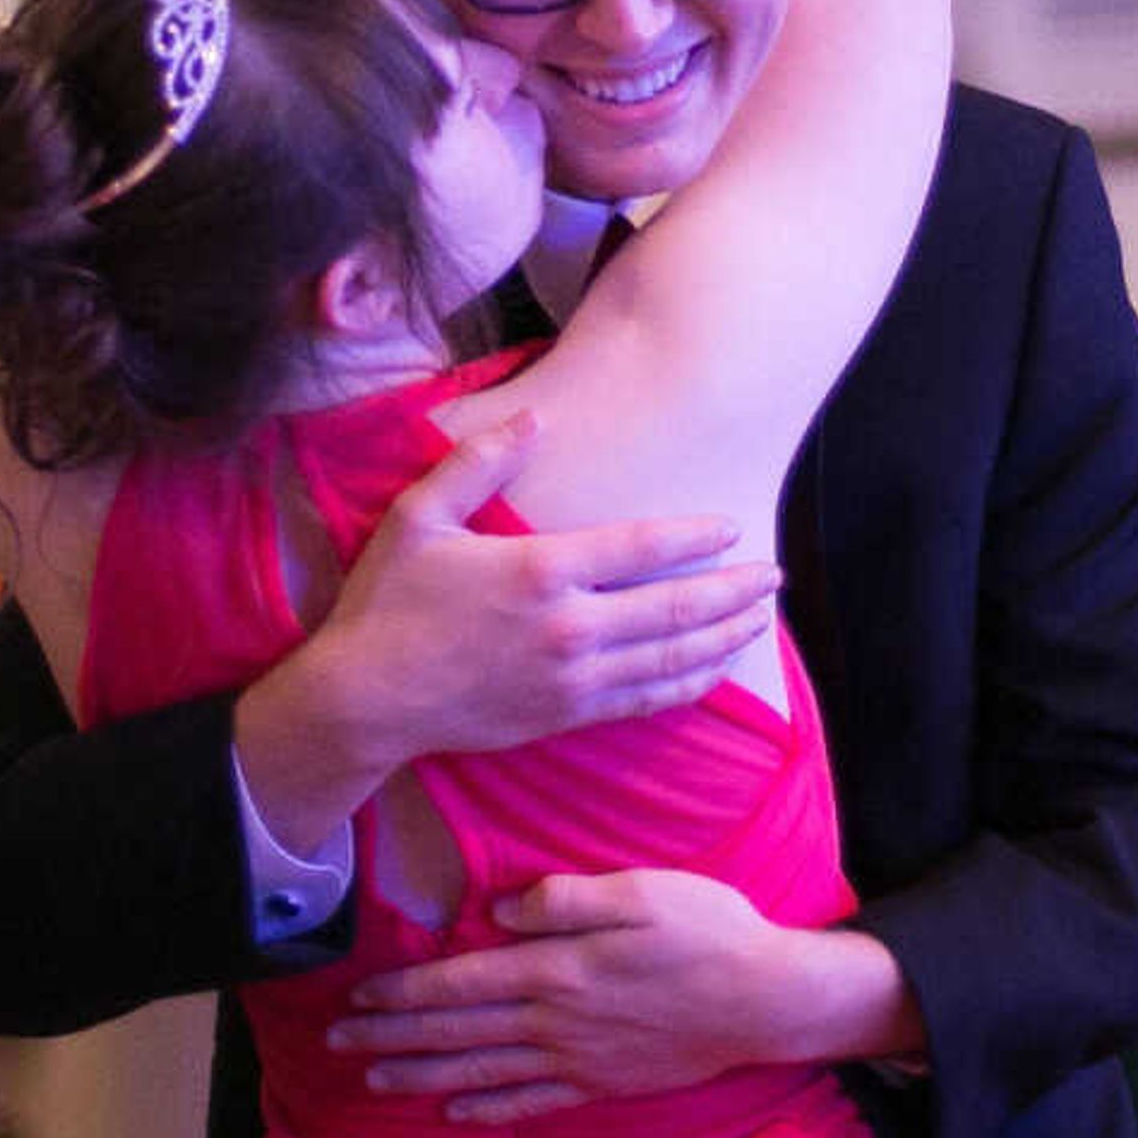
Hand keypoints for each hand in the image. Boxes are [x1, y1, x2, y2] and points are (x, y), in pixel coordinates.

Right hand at [252, 412, 776, 785]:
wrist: (364, 699)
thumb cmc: (386, 602)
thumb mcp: (419, 517)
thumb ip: (478, 464)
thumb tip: (536, 421)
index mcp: (539, 569)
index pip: (641, 548)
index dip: (694, 537)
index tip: (731, 527)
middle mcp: (568, 626)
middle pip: (675, 607)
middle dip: (733, 590)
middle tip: (773, 575)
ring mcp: (571, 677)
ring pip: (670, 658)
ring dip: (723, 637)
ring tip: (759, 619)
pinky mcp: (563, 716)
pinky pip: (643, 700)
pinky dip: (686, 684)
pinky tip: (712, 672)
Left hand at [325, 868, 906, 1123]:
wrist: (768, 1001)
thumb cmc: (707, 931)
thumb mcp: (641, 891)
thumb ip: (565, 900)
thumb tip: (497, 910)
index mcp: (558, 970)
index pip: (462, 985)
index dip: (404, 993)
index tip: (357, 997)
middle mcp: (557, 1022)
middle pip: (458, 1032)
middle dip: (392, 1037)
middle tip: (336, 1044)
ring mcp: (578, 1059)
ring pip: (483, 1071)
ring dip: (422, 1075)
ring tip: (373, 1080)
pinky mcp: (601, 1082)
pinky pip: (532, 1103)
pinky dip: (488, 1110)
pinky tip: (453, 1113)